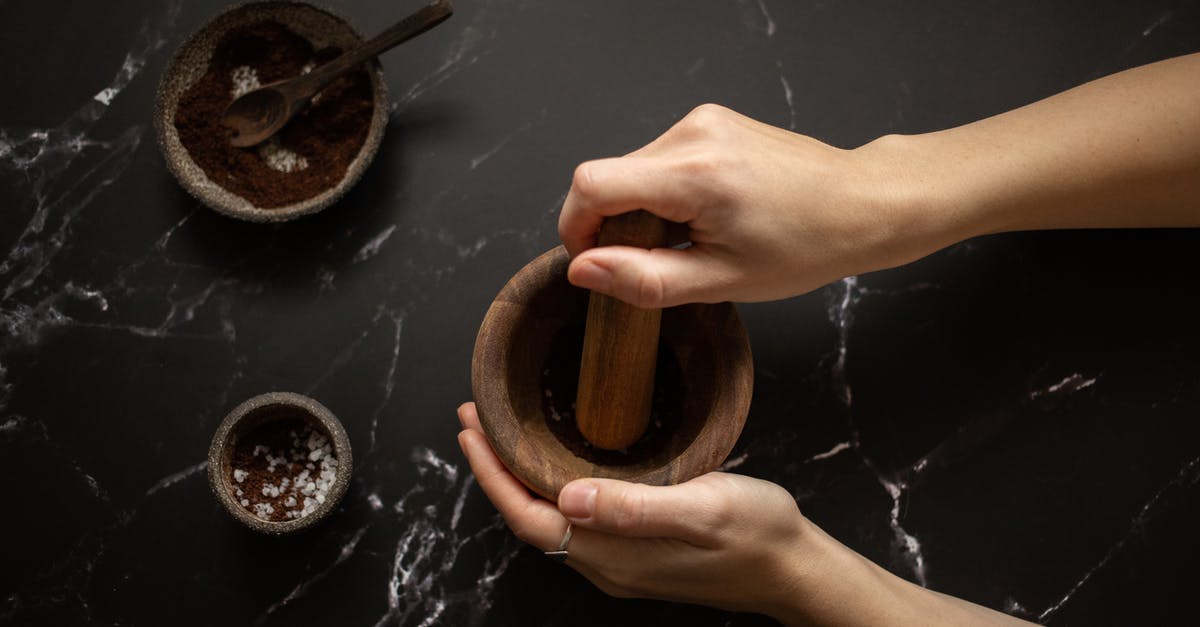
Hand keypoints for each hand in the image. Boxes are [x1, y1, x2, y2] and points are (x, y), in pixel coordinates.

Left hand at [457, 402, 1036, 625]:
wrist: (795, 568)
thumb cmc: (757, 532)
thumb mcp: (703, 508)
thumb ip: (636, 506)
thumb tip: (569, 495)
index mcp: (612, 553)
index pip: (528, 515)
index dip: (493, 474)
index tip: (471, 427)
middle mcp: (606, 563)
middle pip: (529, 517)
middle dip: (496, 470)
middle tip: (477, 418)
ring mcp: (620, 561)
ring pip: (550, 517)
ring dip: (520, 476)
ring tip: (504, 432)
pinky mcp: (635, 553)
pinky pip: (575, 518)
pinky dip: (551, 483)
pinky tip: (558, 456)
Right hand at [556, 104, 946, 306]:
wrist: (860, 205)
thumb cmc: (805, 246)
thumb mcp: (719, 281)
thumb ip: (642, 279)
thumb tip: (581, 271)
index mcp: (694, 173)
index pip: (591, 184)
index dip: (577, 229)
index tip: (598, 263)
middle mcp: (693, 133)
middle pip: (608, 176)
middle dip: (614, 225)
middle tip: (659, 261)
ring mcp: (703, 122)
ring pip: (631, 168)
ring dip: (639, 209)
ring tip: (689, 240)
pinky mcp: (711, 122)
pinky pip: (658, 159)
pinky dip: (662, 193)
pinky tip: (701, 217)